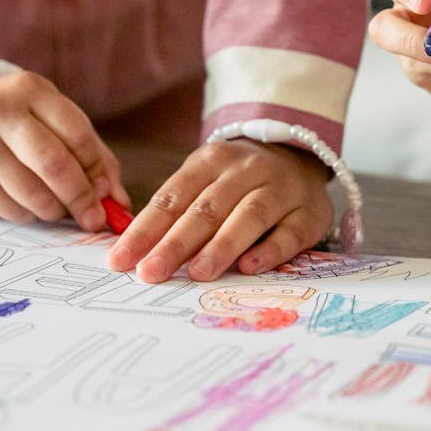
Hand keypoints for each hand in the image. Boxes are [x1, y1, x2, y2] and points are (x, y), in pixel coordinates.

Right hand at [0, 71, 128, 231]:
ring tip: (63, 207)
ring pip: (32, 194)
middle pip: (53, 165)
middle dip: (81, 198)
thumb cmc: (24, 120)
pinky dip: (31, 214)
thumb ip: (95, 157)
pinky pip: (11, 210)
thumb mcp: (59, 121)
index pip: (77, 135)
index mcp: (31, 91)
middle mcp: (0, 113)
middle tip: (94, 218)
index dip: (97, 169)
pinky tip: (32, 203)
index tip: (107, 191)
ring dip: (57, 210)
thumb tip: (119, 203)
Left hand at [106, 140, 332, 282]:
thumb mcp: (204, 183)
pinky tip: (249, 267)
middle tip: (151, 272)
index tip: (120, 260)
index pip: (172, 197)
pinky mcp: (309, 213)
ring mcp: (281, 189)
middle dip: (176, 243)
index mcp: (211, 161)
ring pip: (249, 216)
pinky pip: (290, 233)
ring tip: (198, 273)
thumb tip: (134, 253)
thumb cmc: (239, 182)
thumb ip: (176, 213)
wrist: (299, 158)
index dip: (145, 230)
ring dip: (222, 245)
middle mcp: (247, 170)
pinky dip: (270, 251)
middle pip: (207, 209)